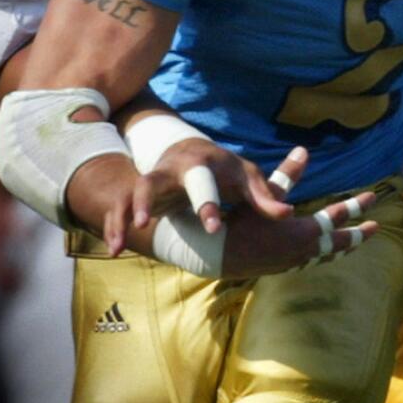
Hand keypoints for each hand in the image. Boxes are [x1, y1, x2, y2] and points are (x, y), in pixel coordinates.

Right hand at [133, 143, 309, 234]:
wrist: (189, 153)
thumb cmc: (227, 172)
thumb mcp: (247, 179)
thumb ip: (265, 196)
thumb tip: (288, 214)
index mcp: (202, 164)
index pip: (203, 183)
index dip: (206, 204)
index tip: (213, 228)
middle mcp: (174, 169)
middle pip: (157, 181)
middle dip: (150, 200)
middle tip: (146, 222)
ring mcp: (155, 180)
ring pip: (135, 192)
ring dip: (126, 213)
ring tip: (119, 243)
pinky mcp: (142, 194)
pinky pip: (122, 209)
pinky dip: (116, 228)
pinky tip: (115, 250)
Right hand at [218, 185, 381, 278]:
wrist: (217, 254)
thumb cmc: (239, 222)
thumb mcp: (264, 195)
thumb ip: (286, 175)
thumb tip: (302, 151)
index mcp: (302, 231)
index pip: (336, 216)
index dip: (355, 205)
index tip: (372, 196)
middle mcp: (303, 249)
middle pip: (339, 242)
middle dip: (358, 233)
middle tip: (376, 227)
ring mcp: (294, 261)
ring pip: (327, 255)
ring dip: (343, 247)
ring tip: (355, 242)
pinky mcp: (284, 268)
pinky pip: (313, 261)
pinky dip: (324, 255)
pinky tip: (323, 253)